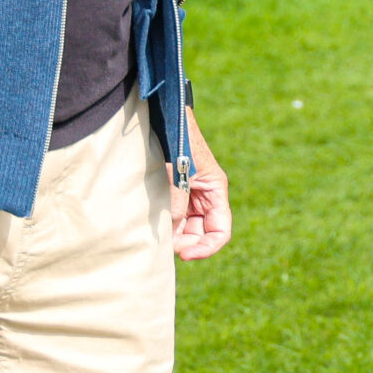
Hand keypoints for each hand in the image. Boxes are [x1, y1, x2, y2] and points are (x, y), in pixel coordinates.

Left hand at [171, 110, 231, 261]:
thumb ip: (178, 204)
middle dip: (185, 243)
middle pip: (201, 233)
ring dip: (173, 234)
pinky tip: (152, 226)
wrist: (165, 117)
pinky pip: (173, 215)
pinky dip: (165, 224)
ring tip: (156, 236)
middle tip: (164, 246)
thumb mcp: (180, 175)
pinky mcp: (174, 191)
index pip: (220, 231)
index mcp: (216, 191)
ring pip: (185, 227)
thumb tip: (172, 234)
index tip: (184, 255)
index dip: (206, 248)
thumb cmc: (177, 140)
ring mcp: (190, 194)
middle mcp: (205, 196)